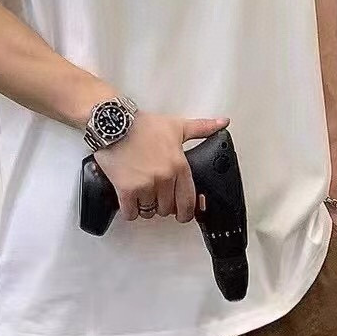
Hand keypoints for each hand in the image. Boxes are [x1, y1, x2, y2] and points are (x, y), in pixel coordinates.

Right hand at [94, 112, 228, 223]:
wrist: (113, 123)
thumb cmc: (142, 125)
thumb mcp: (176, 125)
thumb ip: (201, 127)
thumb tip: (223, 122)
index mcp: (179, 166)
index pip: (188, 202)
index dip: (184, 211)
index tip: (181, 212)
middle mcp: (165, 178)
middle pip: (167, 209)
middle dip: (161, 204)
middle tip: (155, 194)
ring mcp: (146, 185)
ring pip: (149, 212)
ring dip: (145, 206)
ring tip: (141, 192)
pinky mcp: (126, 190)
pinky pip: (131, 213)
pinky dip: (130, 209)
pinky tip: (128, 198)